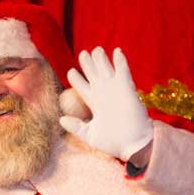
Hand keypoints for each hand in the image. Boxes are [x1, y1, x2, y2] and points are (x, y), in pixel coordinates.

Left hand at [60, 47, 152, 161]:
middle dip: (88, 64)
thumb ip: (76, 127)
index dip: (76, 78)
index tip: (70, 72)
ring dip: (101, 59)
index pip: (83, 87)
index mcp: (94, 103)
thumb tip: (61, 120)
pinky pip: (123, 71)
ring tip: (95, 49)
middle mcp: (103, 94)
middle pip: (93, 74)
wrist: (132, 145)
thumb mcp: (90, 135)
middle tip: (83, 53)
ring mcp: (115, 90)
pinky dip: (120, 61)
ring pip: (106, 69)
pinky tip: (117, 51)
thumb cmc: (113, 142)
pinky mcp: (127, 88)